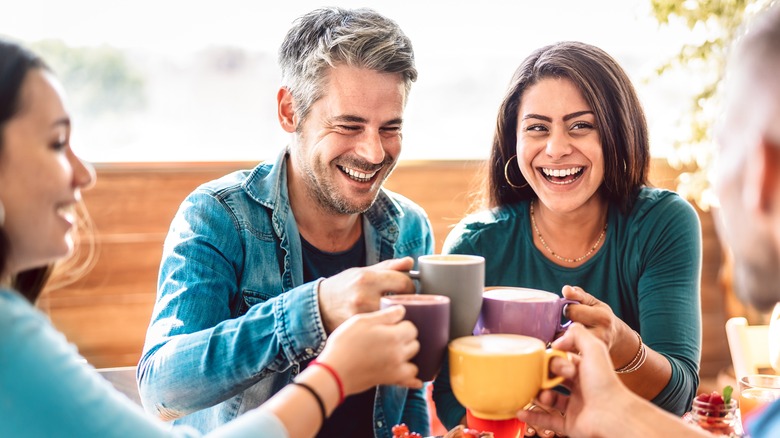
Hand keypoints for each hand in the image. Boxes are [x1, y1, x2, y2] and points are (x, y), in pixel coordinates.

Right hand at [316, 305, 421, 394]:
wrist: (334, 371)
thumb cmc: (344, 344)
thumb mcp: (361, 321)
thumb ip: (385, 315)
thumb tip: (402, 310)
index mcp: (394, 336)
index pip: (411, 328)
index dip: (402, 324)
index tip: (393, 325)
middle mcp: (399, 353)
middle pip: (415, 344)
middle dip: (407, 339)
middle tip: (392, 337)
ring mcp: (396, 369)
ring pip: (414, 362)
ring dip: (409, 357)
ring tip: (398, 353)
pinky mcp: (390, 380)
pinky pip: (410, 381)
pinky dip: (413, 380)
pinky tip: (416, 379)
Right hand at [318, 257, 415, 332]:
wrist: (320, 306)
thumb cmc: (344, 286)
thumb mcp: (363, 271)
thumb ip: (388, 267)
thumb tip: (410, 262)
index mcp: (367, 278)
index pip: (403, 282)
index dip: (410, 286)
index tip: (408, 289)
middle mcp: (363, 297)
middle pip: (401, 302)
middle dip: (407, 303)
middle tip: (404, 303)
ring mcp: (361, 316)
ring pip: (394, 318)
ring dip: (398, 316)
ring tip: (394, 313)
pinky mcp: (360, 330)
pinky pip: (382, 329)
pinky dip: (386, 326)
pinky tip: (383, 324)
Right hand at [517, 323, 631, 436]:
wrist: (612, 414)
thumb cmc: (604, 382)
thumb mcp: (594, 348)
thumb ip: (577, 334)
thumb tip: (557, 339)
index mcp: (585, 370)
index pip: (562, 361)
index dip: (553, 359)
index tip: (549, 360)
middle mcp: (580, 388)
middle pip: (553, 379)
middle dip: (542, 377)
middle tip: (540, 377)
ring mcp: (574, 407)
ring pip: (549, 399)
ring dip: (538, 395)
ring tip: (539, 394)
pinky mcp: (570, 424)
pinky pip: (548, 421)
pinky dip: (533, 417)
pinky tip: (521, 411)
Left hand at [561, 285, 632, 361]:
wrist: (616, 338)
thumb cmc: (600, 316)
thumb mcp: (593, 302)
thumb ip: (578, 294)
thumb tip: (566, 289)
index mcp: (602, 317)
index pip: (572, 311)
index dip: (567, 309)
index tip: (569, 311)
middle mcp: (601, 334)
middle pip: (569, 329)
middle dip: (562, 327)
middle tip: (565, 325)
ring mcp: (596, 349)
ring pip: (568, 345)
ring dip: (561, 341)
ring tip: (562, 336)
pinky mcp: (590, 359)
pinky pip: (570, 356)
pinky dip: (564, 351)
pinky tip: (564, 347)